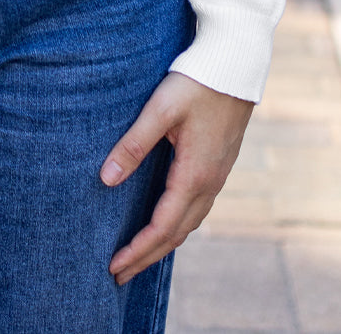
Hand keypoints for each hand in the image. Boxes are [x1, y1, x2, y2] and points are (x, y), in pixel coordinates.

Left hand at [100, 72, 253, 284]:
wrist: (236, 65)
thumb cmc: (196, 83)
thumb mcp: (160, 111)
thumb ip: (133, 145)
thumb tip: (105, 180)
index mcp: (194, 176)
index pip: (162, 227)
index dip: (137, 250)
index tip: (113, 267)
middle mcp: (210, 184)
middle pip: (176, 235)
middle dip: (147, 257)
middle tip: (118, 275)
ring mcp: (218, 177)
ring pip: (189, 224)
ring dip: (163, 244)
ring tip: (139, 256)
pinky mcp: (218, 165)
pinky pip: (197, 209)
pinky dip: (178, 226)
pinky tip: (166, 222)